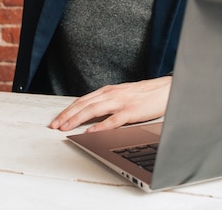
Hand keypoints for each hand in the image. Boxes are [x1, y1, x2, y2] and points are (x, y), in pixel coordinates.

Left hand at [49, 76, 171, 132]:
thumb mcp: (123, 95)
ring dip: (77, 119)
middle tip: (55, 125)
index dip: (68, 110)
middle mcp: (112, 94)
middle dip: (67, 115)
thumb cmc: (146, 94)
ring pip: (93, 110)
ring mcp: (121, 102)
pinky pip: (113, 120)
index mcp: (108, 91)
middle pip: (84, 104)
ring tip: (66, 128)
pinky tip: (91, 132)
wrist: (166, 89)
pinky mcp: (132, 111)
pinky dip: (100, 126)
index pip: (82, 100)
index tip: (57, 119)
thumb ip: (108, 102)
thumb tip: (93, 115)